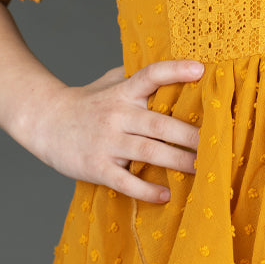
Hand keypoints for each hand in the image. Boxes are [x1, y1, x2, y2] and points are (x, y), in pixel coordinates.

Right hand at [31, 59, 202, 202]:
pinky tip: (166, 195)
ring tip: (203, 169)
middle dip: (191, 135)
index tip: (200, 69)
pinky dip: (146, 190)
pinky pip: (125, 181)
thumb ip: (138, 77)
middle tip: (218, 143)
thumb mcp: (109, 82)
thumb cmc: (87, 102)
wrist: (46, 122)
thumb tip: (176, 68)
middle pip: (160, 124)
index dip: (175, 70)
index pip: (150, 75)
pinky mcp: (97, 167)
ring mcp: (107, 142)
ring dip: (178, 161)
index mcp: (123, 92)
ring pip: (149, 152)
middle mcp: (117, 114)